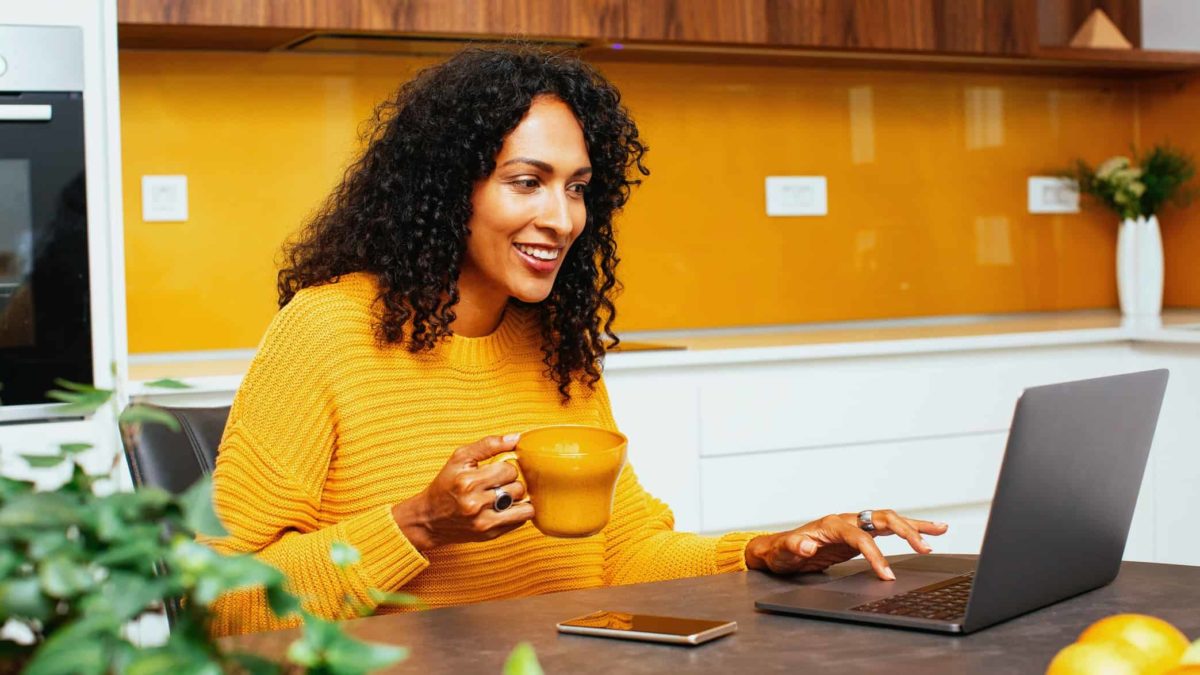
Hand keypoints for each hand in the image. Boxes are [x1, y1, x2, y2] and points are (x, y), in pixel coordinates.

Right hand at [391, 434, 531, 550]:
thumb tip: (516, 438)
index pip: (509, 469)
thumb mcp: (460, 458)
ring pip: (524, 506)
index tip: (495, 471)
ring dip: (516, 499)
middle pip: (517, 487)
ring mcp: (483, 522)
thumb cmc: (446, 483)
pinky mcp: (490, 535)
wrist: (429, 518)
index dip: (505, 468)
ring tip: (504, 496)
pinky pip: (520, 521)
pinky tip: (503, 508)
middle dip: (511, 483)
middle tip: (498, 484)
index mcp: (467, 482)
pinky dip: (517, 512)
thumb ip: (488, 445)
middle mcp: (474, 504)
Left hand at [744, 510, 948, 579]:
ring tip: (941, 529)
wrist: (779, 550)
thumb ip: (795, 548)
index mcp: (831, 525)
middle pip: (882, 519)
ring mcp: (855, 525)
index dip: (875, 555)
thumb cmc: (782, 551)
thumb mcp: (784, 552)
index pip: (861, 537)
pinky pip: (887, 530)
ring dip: (915, 526)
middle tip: (925, 547)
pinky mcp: (860, 534)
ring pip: (890, 520)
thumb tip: (807, 546)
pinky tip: (925, 534)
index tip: (887, 574)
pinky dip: (907, 530)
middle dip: (905, 532)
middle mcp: (846, 520)